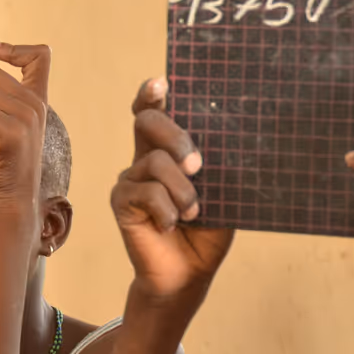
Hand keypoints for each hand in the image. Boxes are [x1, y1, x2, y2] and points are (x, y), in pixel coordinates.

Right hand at [111, 78, 232, 310]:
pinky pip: (144, 192)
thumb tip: (233, 138)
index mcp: (169, 149)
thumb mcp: (222, 190)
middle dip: (175, 136)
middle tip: (197, 165)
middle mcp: (145, 157)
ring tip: (192, 212)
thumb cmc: (208, 230)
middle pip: (147, 121)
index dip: (152, 94)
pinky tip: (171, 225)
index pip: (155, 112)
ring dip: (182, 190)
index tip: (160, 82)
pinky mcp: (121, 201)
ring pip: (154, 162)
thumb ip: (217, 164)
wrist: (190, 271)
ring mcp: (130, 178)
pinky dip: (166, 209)